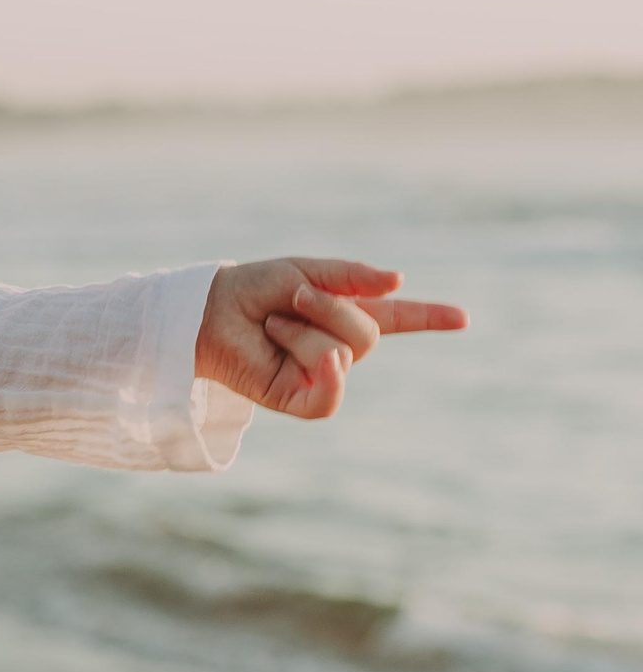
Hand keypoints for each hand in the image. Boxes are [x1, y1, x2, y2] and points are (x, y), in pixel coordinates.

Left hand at [197, 258, 465, 417]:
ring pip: (345, 355)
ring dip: (306, 330)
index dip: (429, 316)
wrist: (208, 313)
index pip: (397, 317)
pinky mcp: (299, 400)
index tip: (463, 317)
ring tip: (272, 325)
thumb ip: (352, 276)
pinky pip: (330, 397)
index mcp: (345, 314)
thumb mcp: (303, 272)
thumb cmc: (250, 290)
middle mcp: (339, 346)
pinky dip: (322, 372)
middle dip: (329, 308)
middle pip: (368, 334)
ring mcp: (322, 374)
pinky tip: (306, 358)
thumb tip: (399, 282)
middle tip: (291, 300)